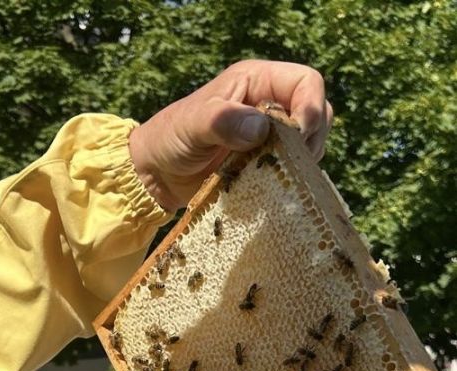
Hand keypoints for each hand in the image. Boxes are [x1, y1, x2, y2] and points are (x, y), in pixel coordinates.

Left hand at [129, 59, 332, 211]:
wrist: (156, 174)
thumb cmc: (170, 140)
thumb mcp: (193, 125)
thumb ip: (223, 120)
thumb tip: (261, 128)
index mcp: (256, 82)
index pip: (306, 82)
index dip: (311, 107)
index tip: (298, 138)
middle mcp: (268, 104)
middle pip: (317, 113)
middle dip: (310, 138)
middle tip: (289, 163)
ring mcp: (268, 135)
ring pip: (309, 143)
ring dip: (302, 161)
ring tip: (279, 175)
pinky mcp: (264, 162)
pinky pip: (291, 167)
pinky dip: (289, 177)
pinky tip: (273, 186)